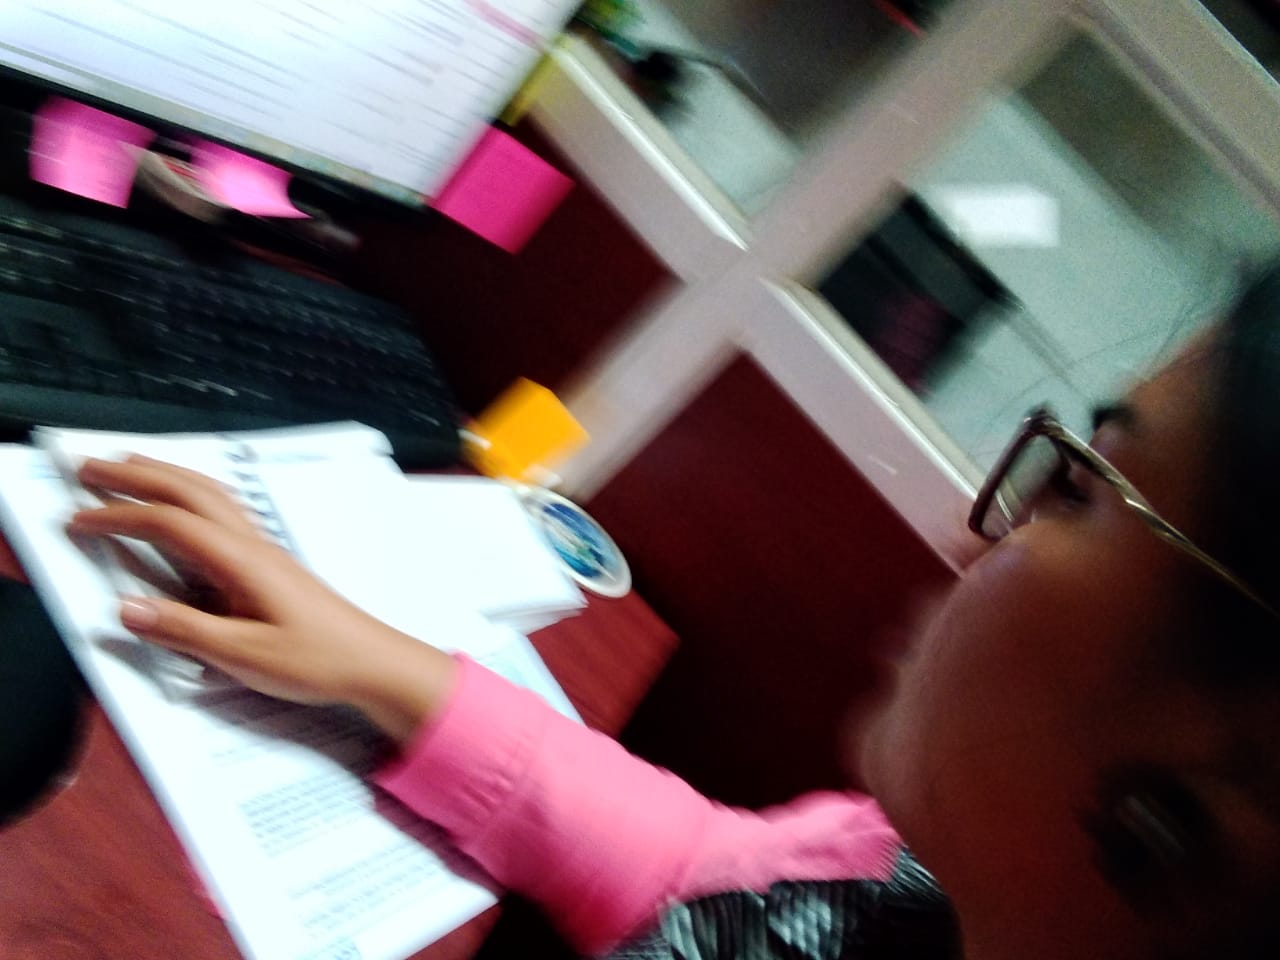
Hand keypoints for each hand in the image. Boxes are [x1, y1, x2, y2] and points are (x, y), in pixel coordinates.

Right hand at [68, 455, 456, 743]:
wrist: (373, 661)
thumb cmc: (316, 660)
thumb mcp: (245, 656)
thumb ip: (185, 631)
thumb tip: (125, 608)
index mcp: (242, 562)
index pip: (171, 524)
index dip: (120, 516)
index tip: (77, 519)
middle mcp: (253, 544)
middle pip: (189, 492)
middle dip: (136, 475)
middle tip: (88, 466)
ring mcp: (265, 549)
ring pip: (211, 494)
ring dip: (166, 476)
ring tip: (128, 467)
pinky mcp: (271, 563)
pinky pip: (225, 510)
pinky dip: (193, 494)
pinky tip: (186, 502)